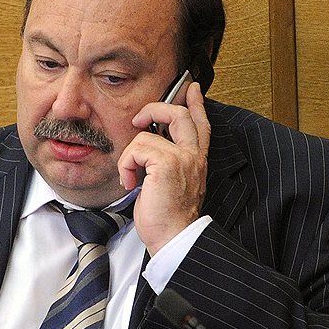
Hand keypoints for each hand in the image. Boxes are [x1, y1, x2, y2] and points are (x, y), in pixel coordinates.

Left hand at [119, 81, 209, 253]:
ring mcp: (183, 158)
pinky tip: (131, 182)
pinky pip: (138, 149)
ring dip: (130, 156)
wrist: (174, 238)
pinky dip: (127, 165)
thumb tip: (148, 147)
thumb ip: (167, 164)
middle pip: (180, 115)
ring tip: (131, 175)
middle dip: (156, 109)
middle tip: (141, 119)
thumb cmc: (169, 219)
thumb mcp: (170, 185)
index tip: (192, 90)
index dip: (196, 104)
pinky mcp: (167, 163)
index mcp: (196, 162)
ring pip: (148, 134)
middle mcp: (194, 157)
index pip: (201, 125)